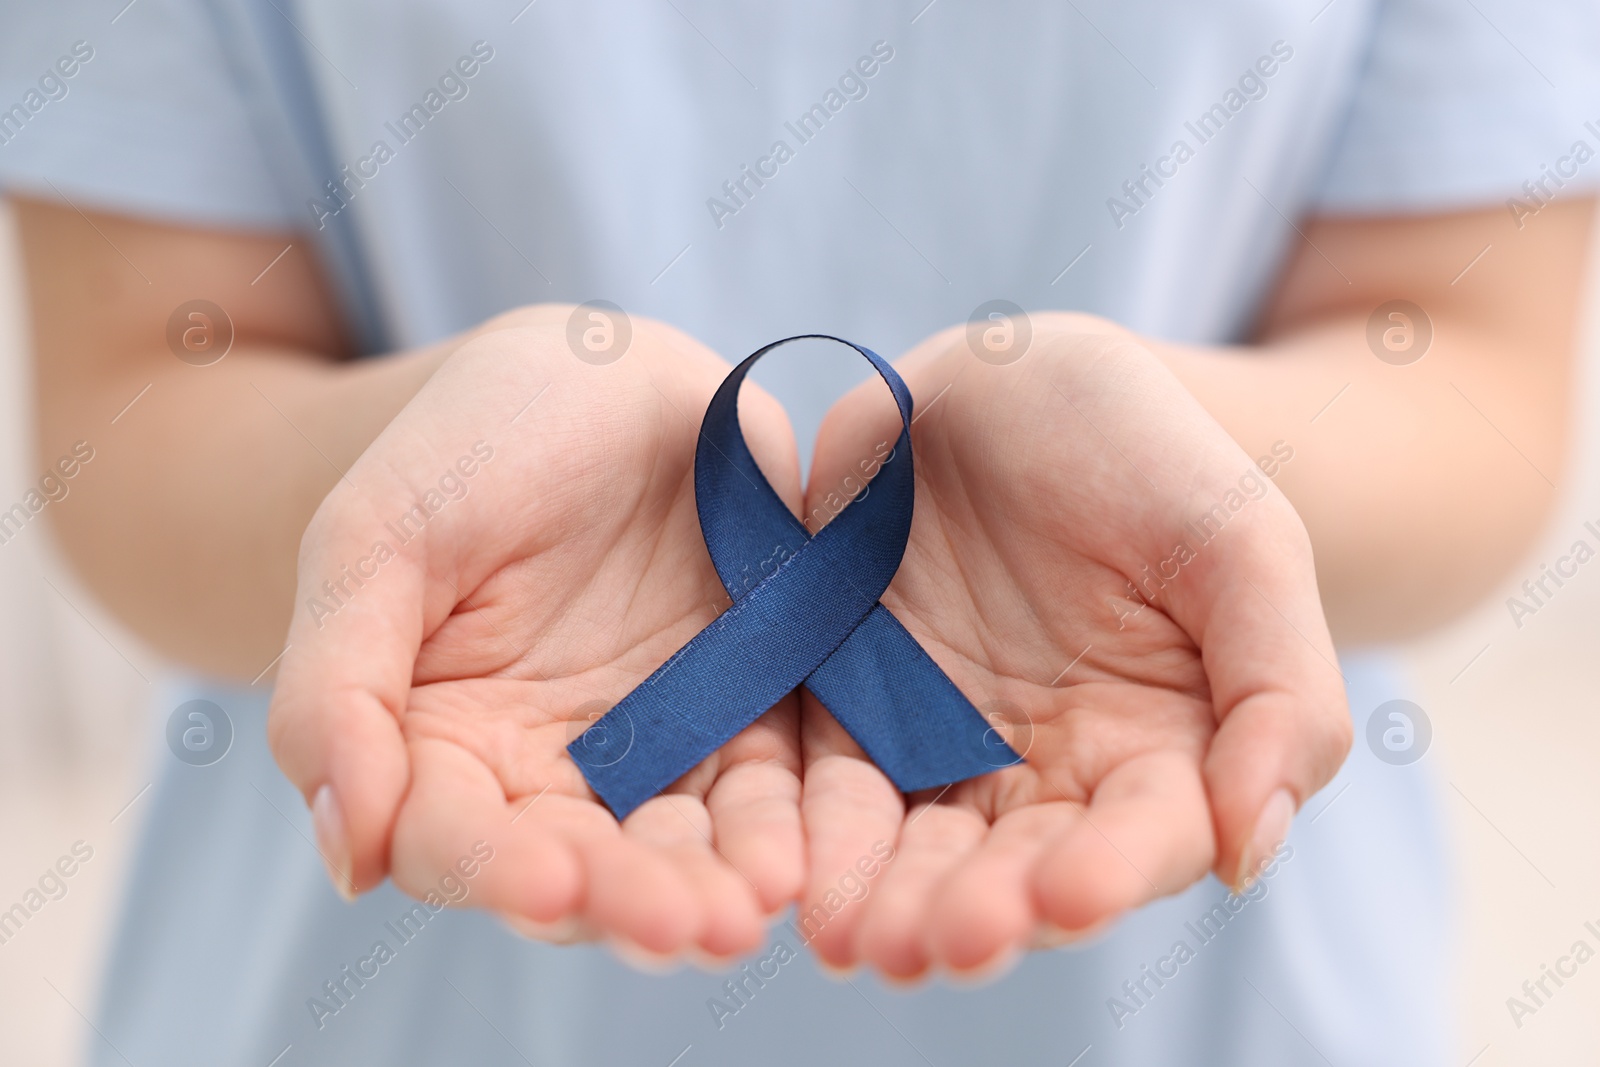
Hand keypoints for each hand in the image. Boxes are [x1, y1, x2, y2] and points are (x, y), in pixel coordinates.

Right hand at [268, 306, 803, 959]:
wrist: (594, 370)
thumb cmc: (464, 443)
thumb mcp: (374, 539)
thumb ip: (336, 689)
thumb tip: (349, 857)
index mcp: (440, 743)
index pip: (455, 841)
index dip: (496, 872)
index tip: (548, 886)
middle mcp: (548, 768)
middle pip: (583, 867)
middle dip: (631, 903)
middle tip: (688, 927)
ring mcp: (655, 744)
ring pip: (680, 843)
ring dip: (713, 886)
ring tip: (751, 908)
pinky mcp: (747, 708)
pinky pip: (767, 782)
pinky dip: (784, 823)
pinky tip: (801, 852)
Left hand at [795, 315, 1349, 979]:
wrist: (1022, 376)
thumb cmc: (1153, 454)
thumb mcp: (1244, 544)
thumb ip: (1281, 693)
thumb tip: (1248, 851)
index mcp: (1158, 747)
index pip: (1140, 838)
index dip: (1108, 873)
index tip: (1069, 897)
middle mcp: (1045, 769)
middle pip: (1013, 866)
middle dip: (977, 911)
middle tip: (938, 945)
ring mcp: (939, 741)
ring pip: (913, 844)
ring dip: (886, 897)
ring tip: (860, 941)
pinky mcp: (846, 703)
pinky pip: (823, 778)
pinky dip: (809, 829)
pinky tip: (794, 875)